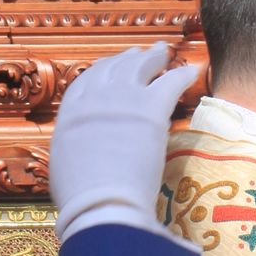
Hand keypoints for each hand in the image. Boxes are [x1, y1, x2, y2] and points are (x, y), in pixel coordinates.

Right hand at [49, 44, 199, 239]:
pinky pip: (171, 82)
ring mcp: (123, 99)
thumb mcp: (65, 165)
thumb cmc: (83, 198)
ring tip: (162, 52)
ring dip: (152, 57)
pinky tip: (190, 72)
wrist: (103, 203)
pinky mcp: (151, 108)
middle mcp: (95, 99)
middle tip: (140, 54)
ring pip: (140, 67)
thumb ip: (75, 145)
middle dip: (128, 58)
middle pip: (114, 68)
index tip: (114, 66)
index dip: (104, 70)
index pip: (88, 80)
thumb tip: (85, 148)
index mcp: (71, 113)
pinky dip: (182, 75)